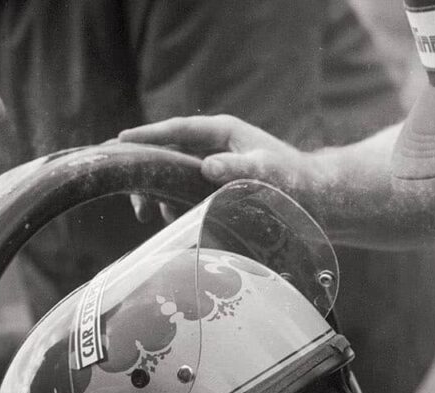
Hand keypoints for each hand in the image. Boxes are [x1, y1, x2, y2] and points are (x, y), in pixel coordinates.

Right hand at [119, 114, 319, 199]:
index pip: (177, 130)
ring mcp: (215, 164)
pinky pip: (184, 190)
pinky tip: (167, 220)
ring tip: (145, 214)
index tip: (120, 140)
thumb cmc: (292, 180)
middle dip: (145, 169)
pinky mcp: (217, 184)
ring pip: (173, 173)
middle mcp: (215, 145)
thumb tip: (208, 167)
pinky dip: (172, 203)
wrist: (314, 198)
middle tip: (130, 194)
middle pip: (169, 151)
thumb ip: (237, 168)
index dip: (148, 135)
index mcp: (223, 131)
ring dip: (156, 191)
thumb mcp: (265, 172)